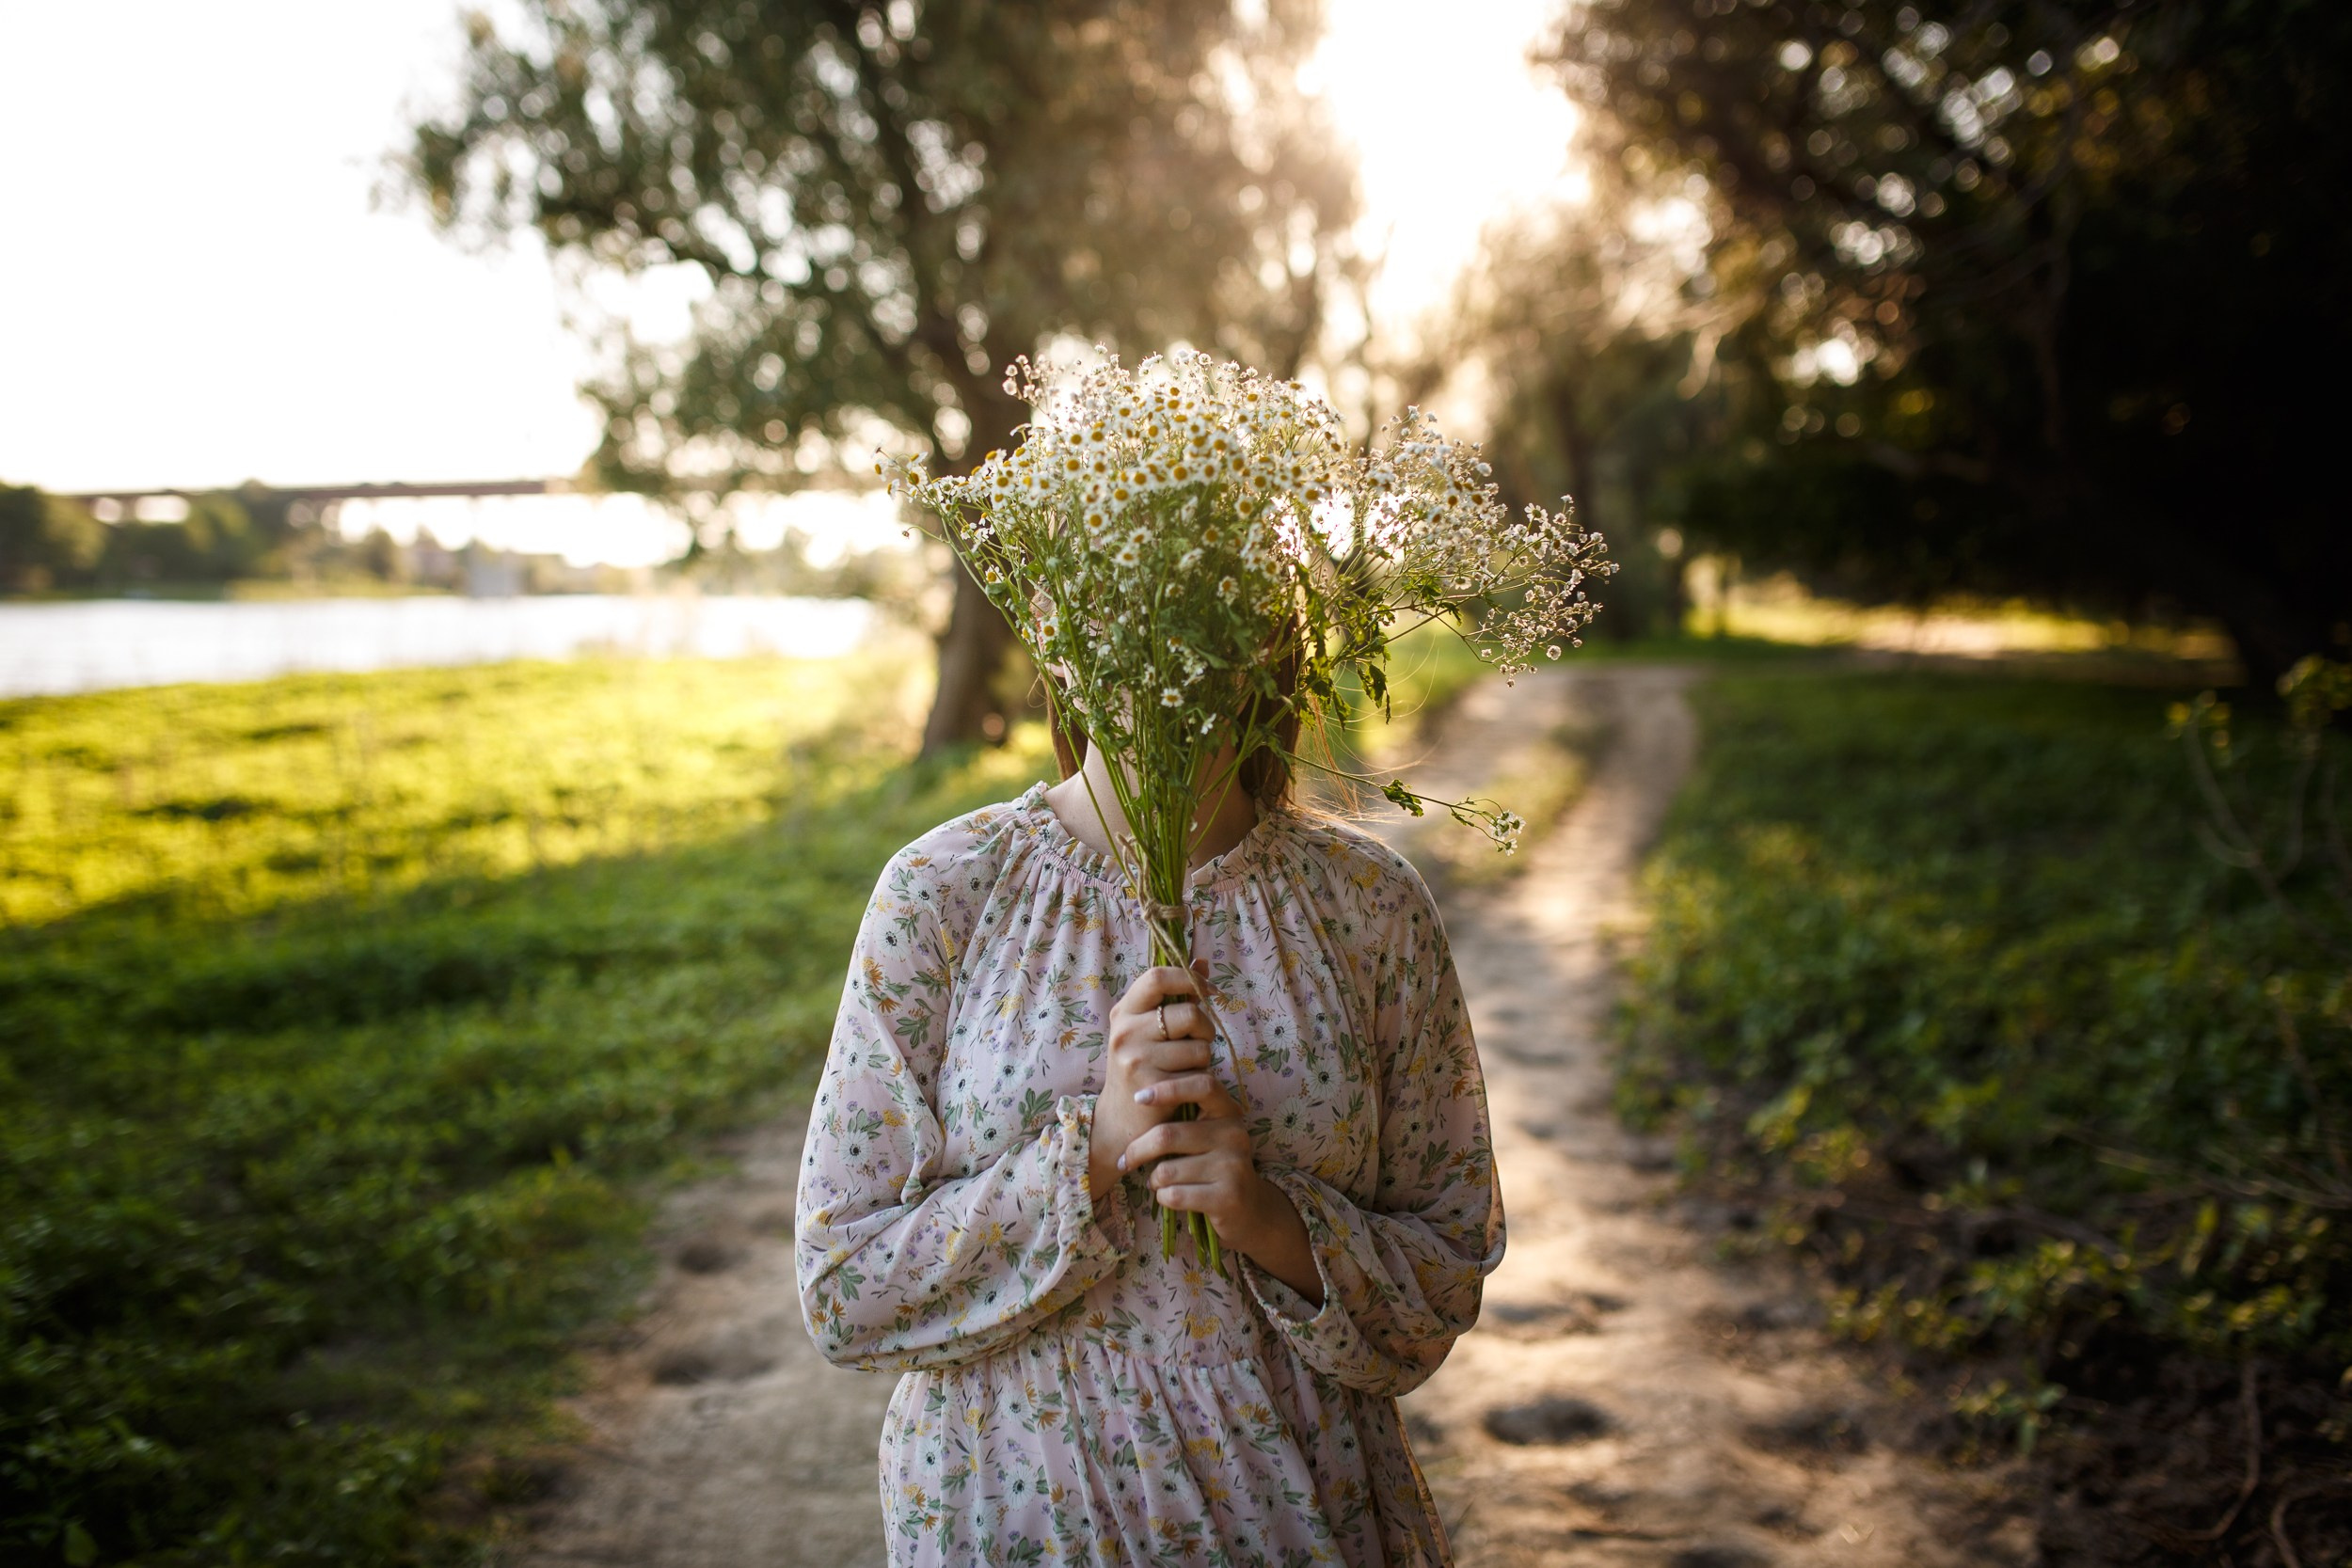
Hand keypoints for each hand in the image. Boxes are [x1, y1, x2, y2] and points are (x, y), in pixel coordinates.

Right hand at [1087, 962, 1215, 1200]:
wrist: (1120, 1120)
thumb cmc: (1141, 1068)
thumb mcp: (1149, 1029)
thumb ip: (1175, 995)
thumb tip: (1201, 961)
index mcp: (1124, 1011)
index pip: (1158, 976)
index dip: (1190, 979)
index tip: (1209, 992)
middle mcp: (1125, 1031)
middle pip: (1189, 1013)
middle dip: (1205, 1028)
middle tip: (1198, 1043)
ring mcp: (1135, 1058)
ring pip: (1199, 1045)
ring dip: (1203, 1058)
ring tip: (1185, 1068)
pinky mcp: (1151, 1084)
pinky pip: (1197, 1071)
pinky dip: (1199, 1077)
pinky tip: (1184, 1085)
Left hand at [1117, 1073, 1322, 1304]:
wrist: (1248, 1209)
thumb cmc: (1214, 1166)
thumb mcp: (1207, 1134)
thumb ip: (1185, 1114)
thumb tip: (1137, 1096)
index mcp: (1228, 1112)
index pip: (1202, 1085)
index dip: (1168, 1088)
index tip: (1138, 1098)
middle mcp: (1234, 1135)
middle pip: (1168, 1134)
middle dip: (1137, 1150)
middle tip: (1125, 1160)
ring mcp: (1233, 1167)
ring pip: (1166, 1170)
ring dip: (1154, 1180)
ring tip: (1160, 1182)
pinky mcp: (1227, 1197)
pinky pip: (1174, 1195)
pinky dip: (1163, 1197)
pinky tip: (1171, 1197)